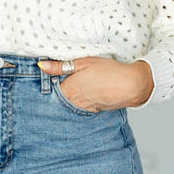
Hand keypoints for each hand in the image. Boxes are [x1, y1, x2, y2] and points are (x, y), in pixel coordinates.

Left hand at [36, 56, 152, 109]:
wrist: (131, 85)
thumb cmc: (109, 71)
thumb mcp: (83, 62)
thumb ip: (59, 66)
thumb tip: (41, 66)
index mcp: (68, 90)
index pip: (48, 90)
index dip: (46, 83)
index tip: (45, 77)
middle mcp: (73, 103)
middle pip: (56, 99)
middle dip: (54, 92)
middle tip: (56, 81)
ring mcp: (82, 109)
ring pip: (67, 104)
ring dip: (66, 97)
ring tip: (73, 86)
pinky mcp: (91, 111)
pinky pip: (78, 107)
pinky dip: (77, 101)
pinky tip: (83, 92)